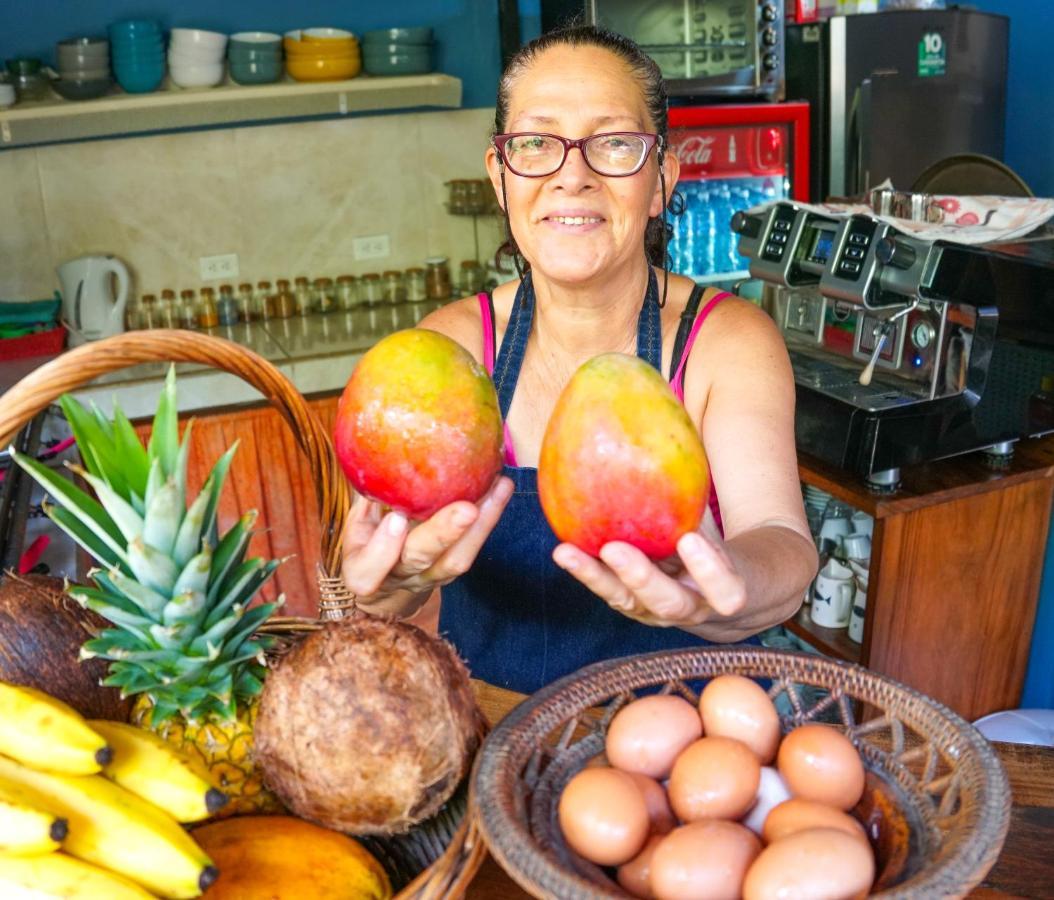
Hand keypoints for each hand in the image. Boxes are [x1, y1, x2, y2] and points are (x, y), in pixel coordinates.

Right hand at [341, 476, 513, 610]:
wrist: (388, 582)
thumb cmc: (367, 541)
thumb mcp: (356, 525)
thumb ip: (366, 501)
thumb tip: (375, 457)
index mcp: (363, 570)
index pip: (367, 572)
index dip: (382, 549)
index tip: (397, 518)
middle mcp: (398, 577)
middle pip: (420, 560)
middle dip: (444, 534)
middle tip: (468, 508)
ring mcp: (429, 577)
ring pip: (456, 558)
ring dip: (481, 524)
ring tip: (498, 487)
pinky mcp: (451, 570)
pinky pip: (472, 548)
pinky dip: (489, 517)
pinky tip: (500, 488)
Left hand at [551, 506, 746, 628]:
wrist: (710, 586)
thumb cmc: (713, 543)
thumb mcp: (716, 526)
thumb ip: (699, 501)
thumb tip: (679, 429)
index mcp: (723, 592)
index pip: (726, 591)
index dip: (709, 570)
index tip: (690, 539)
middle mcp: (688, 608)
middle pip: (666, 602)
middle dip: (639, 576)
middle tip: (613, 550)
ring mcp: (654, 611)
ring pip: (625, 600)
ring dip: (595, 577)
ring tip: (566, 553)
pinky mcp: (629, 603)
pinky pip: (606, 589)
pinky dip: (584, 571)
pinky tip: (563, 550)